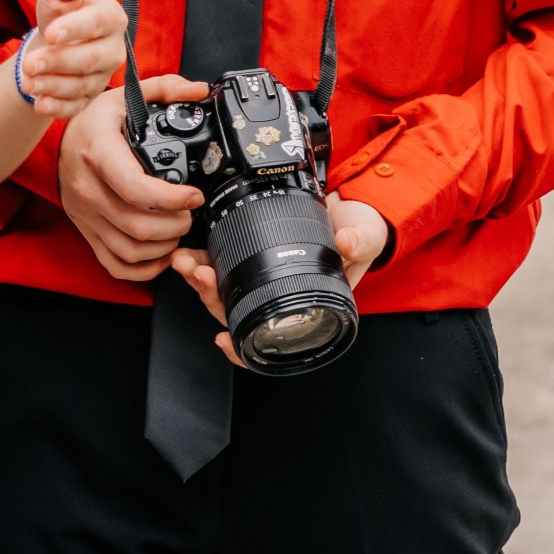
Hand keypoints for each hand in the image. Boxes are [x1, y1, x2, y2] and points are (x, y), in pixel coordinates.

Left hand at [17, 0, 126, 118]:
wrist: (55, 39)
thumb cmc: (61, 10)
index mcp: (110, 16)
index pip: (97, 23)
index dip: (75, 29)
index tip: (51, 33)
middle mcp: (113, 47)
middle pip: (91, 59)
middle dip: (58, 62)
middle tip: (29, 65)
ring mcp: (104, 74)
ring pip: (82, 84)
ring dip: (54, 86)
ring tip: (28, 83)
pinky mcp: (90, 95)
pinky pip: (78, 106)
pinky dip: (58, 108)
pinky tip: (39, 103)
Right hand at [55, 78, 207, 281]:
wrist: (57, 141)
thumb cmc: (94, 121)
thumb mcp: (124, 96)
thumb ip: (164, 88)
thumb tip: (199, 90)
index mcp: (99, 153)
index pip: (134, 187)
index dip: (170, 198)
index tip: (194, 195)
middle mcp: (88, 188)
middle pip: (136, 225)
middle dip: (175, 225)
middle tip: (191, 213)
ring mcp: (85, 214)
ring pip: (128, 249)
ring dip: (162, 247)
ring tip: (179, 231)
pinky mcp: (86, 230)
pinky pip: (113, 263)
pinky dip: (141, 269)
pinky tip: (161, 256)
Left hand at [170, 191, 388, 367]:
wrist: (351, 206)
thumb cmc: (359, 233)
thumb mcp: (365, 237)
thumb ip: (358, 243)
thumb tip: (346, 244)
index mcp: (303, 305)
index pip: (270, 338)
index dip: (243, 347)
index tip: (224, 339)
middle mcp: (277, 297)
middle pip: (235, 311)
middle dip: (210, 295)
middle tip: (200, 274)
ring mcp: (262, 276)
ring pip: (222, 289)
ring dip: (199, 277)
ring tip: (187, 261)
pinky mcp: (251, 252)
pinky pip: (222, 263)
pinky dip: (204, 259)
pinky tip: (191, 253)